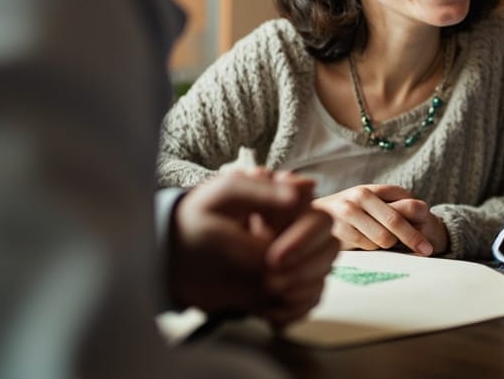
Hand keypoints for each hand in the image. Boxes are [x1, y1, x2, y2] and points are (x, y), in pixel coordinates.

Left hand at [168, 170, 339, 326]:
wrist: (173, 262)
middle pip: (330, 248)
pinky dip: (294, 310)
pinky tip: (267, 311)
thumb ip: (262, 194)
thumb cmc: (196, 220)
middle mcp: (296, 233)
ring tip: (267, 292)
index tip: (272, 258)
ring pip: (323, 275)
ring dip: (301, 289)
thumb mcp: (223, 196)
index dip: (304, 240)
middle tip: (270, 279)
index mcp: (286, 206)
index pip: (319, 219)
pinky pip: (309, 301)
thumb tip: (305, 190)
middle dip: (306, 267)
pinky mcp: (286, 288)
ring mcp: (293, 262)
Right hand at [314, 184, 448, 255]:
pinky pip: (368, 247)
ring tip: (384, 242)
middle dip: (414, 237)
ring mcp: (348, 213)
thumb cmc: (351, 210)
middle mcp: (360, 197)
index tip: (432, 225)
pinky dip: (373, 249)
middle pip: (396, 220)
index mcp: (373, 188)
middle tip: (427, 250)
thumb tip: (424, 210)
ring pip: (383, 239)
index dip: (422, 214)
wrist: (309, 215)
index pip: (405, 200)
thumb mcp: (372, 200)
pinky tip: (368, 245)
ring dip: (389, 245)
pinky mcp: (339, 231)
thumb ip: (396, 202)